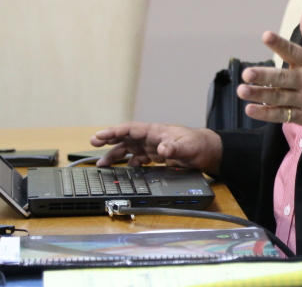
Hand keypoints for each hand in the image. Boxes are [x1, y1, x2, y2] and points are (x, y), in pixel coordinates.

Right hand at [90, 122, 222, 173]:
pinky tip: (122, 171)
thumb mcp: (187, 147)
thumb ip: (174, 148)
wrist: (207, 152)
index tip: (100, 135)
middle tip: (93, 143)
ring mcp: (152, 147)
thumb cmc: (198, 145)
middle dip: (109, 139)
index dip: (114, 131)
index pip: (131, 129)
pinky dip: (128, 165)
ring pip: (129, 149)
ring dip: (115, 155)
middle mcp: (151, 138)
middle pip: (126, 137)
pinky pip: (137, 159)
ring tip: (101, 164)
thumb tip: (162, 150)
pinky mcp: (156, 157)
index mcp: (155, 131)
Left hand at [237, 4, 301, 132]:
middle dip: (264, 76)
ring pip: (280, 97)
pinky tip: (251, 109)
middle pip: (283, 78)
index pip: (294, 51)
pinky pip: (283, 115)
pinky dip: (267, 114)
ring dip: (259, 95)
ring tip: (241, 91)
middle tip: (246, 73)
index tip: (266, 35)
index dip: (280, 44)